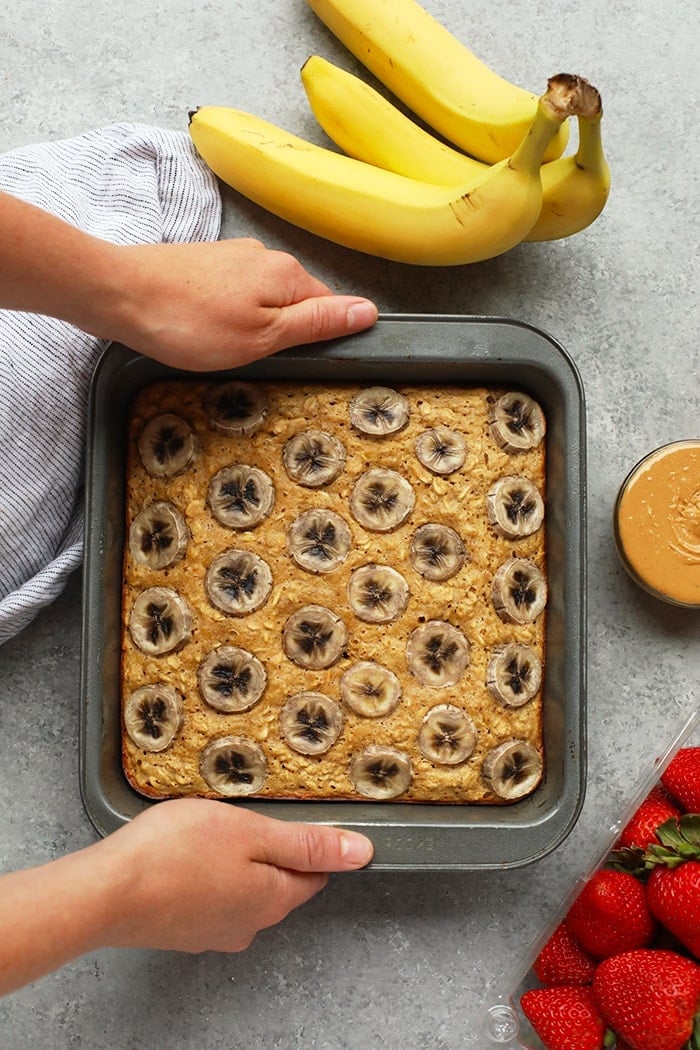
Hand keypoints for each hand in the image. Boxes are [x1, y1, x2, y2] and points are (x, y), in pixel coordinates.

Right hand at [99, 799, 373, 952]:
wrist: (107, 891)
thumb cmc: (176, 852)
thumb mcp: (252, 832)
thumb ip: (306, 844)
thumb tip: (362, 853)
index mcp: (273, 899)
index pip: (313, 875)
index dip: (311, 846)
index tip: (297, 822)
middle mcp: (248, 925)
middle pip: (278, 885)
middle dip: (271, 853)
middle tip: (248, 820)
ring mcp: (212, 933)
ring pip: (242, 892)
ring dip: (235, 865)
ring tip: (214, 834)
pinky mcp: (180, 931)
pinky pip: (209, 900)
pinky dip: (205, 878)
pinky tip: (186, 857)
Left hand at [105, 238, 378, 369]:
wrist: (119, 294)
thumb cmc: (190, 322)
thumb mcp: (264, 336)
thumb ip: (317, 323)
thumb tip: (367, 311)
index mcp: (288, 274)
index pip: (327, 308)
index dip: (317, 340)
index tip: (292, 363)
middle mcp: (264, 257)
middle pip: (294, 303)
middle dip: (282, 334)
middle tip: (253, 361)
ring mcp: (232, 258)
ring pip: (262, 300)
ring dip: (252, 327)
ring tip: (224, 349)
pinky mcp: (204, 264)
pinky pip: (234, 295)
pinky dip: (227, 317)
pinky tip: (205, 332)